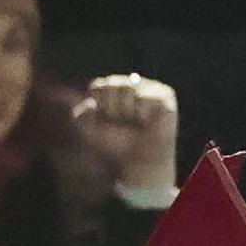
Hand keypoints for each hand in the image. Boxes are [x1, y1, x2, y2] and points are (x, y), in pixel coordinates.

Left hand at [73, 72, 178, 196]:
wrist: (139, 161)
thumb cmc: (117, 144)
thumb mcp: (91, 132)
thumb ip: (80, 116)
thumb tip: (87, 103)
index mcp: (114, 89)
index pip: (98, 86)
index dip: (99, 105)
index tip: (107, 120)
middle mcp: (132, 84)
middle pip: (112, 84)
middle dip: (112, 108)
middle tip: (123, 121)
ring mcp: (149, 88)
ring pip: (128, 88)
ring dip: (127, 110)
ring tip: (136, 121)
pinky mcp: (165, 95)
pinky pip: (145, 97)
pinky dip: (142, 113)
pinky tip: (147, 121)